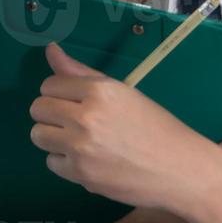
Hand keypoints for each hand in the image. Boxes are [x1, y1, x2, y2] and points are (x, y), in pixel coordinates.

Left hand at [28, 43, 221, 211]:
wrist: (183, 170)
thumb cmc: (158, 128)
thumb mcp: (124, 94)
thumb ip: (82, 75)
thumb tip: (49, 49)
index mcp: (100, 90)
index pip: (50, 85)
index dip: (64, 96)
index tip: (83, 106)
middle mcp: (86, 115)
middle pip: (38, 109)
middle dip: (55, 116)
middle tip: (82, 126)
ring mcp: (81, 146)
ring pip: (38, 135)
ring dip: (56, 139)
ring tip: (84, 144)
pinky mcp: (80, 173)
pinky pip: (52, 162)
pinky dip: (68, 163)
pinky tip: (92, 162)